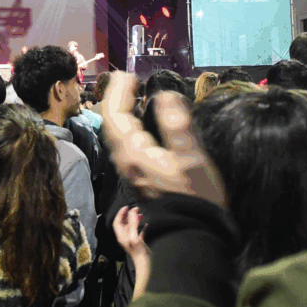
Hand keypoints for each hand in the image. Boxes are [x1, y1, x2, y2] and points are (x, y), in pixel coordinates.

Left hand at [101, 75, 225, 206]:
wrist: (191, 232)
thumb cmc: (195, 195)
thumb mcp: (192, 158)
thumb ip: (178, 126)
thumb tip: (165, 95)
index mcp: (135, 152)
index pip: (116, 115)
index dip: (119, 92)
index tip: (129, 74)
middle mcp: (126, 160)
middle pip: (110, 123)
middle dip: (115, 97)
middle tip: (125, 79)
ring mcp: (130, 169)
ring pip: (115, 134)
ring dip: (118, 111)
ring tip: (128, 93)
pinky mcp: (137, 174)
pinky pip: (122, 142)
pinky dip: (125, 125)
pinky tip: (136, 122)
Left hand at [112, 206, 151, 299]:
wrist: (146, 265)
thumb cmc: (139, 252)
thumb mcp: (134, 236)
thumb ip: (133, 223)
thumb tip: (133, 210)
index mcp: (121, 236)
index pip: (117, 222)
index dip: (120, 213)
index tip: (127, 207)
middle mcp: (125, 238)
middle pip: (124, 223)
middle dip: (128, 215)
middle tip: (136, 209)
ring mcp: (132, 241)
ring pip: (131, 227)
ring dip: (135, 220)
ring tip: (141, 214)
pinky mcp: (139, 244)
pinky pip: (139, 232)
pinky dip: (141, 227)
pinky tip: (146, 224)